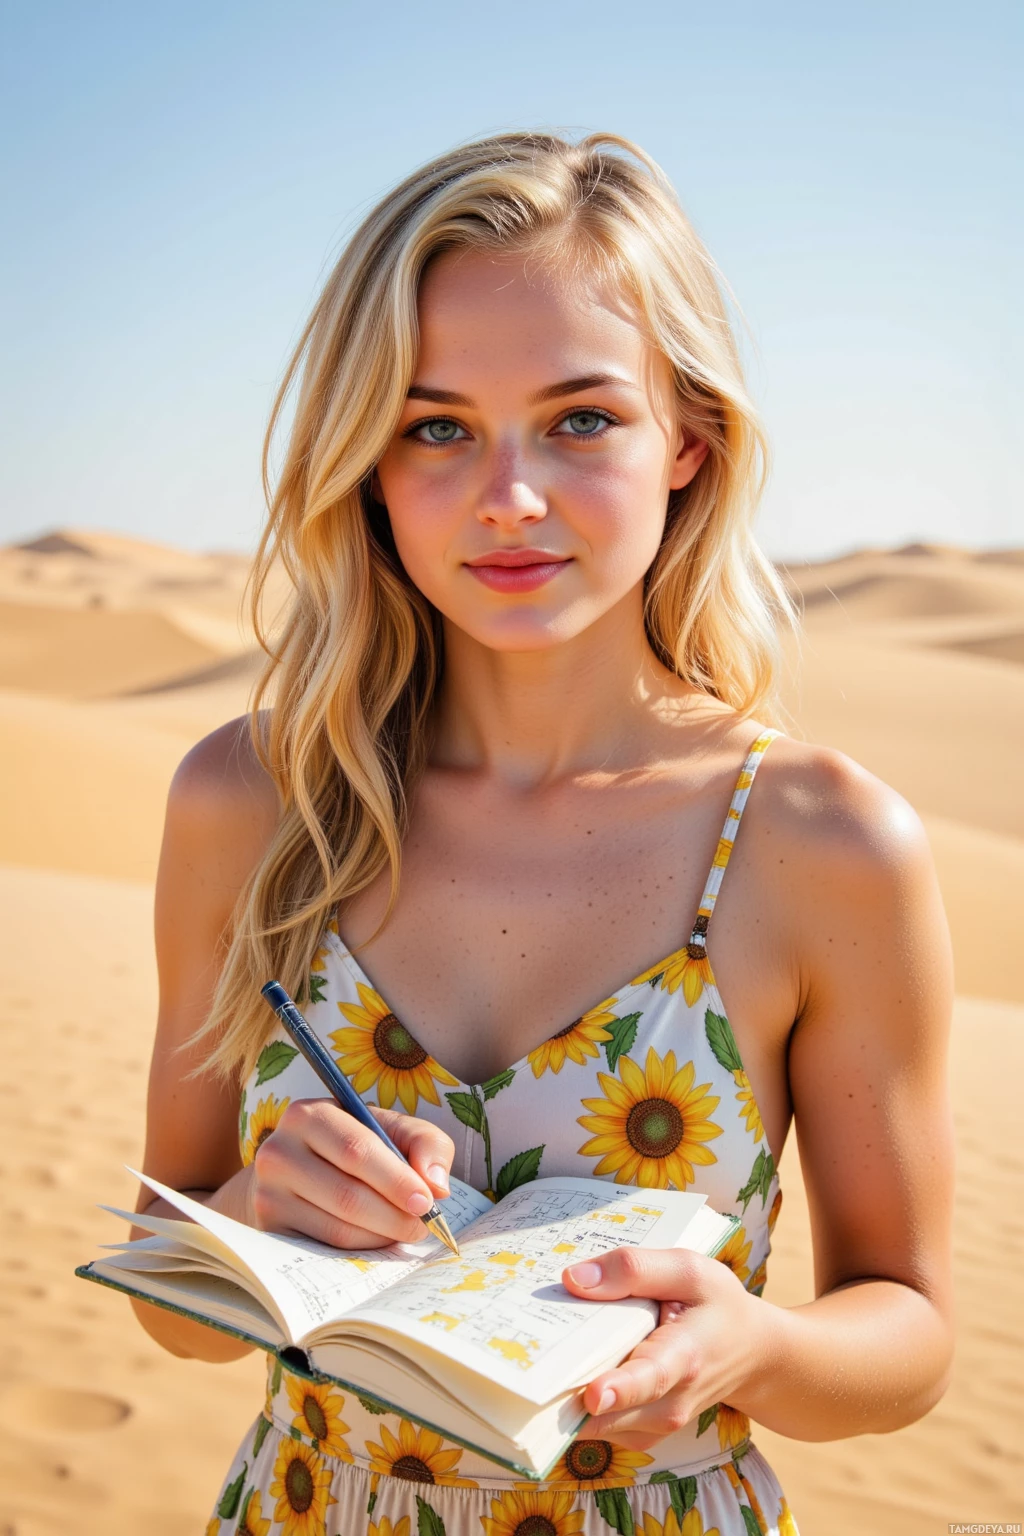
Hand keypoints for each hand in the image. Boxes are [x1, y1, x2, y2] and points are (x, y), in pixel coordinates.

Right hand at [247, 1098, 454, 1248]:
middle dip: (394, 1215)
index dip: (395, 1179)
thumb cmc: (356, 1145)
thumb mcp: (393, 1130)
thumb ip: (426, 1144)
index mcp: (308, 1114)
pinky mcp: (268, 1229)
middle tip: (424, 1225)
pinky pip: (323, 1249)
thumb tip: (436, 1185)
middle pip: (346, 1195)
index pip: (356, 1150)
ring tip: (404, 1230)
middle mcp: (278, 1151)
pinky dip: (359, 1250)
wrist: (297, 1170)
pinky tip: (376, 1239)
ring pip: (337, 1228)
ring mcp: (267, 1193)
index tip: (426, 1201)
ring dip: (381, 1236)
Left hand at [561, 1246, 774, 1450]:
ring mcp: (655, 1425)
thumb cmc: (717, 1305)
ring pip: (596, 1423)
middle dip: (568, 1384)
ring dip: (568, 1394)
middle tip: (534, 1355)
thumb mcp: (688, 1269)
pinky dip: (579, 1404)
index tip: (592, 1395)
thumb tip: (572, 1279)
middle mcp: (669, 1403)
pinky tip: (575, 1366)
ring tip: (550, 1354)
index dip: (618, 1388)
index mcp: (684, 1357)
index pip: (649, 1379)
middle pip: (607, 1408)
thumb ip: (634, 1269)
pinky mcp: (642, 1433)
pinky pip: (599, 1427)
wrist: (752, 1354)